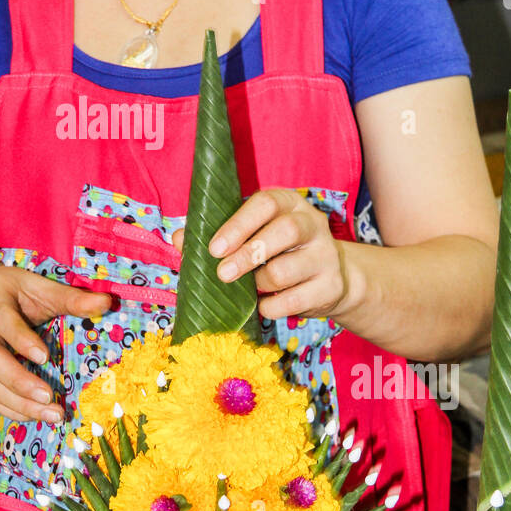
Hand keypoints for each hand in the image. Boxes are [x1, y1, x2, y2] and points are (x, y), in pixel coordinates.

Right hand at [0, 267, 111, 424]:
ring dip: (18, 403)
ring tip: (51, 414)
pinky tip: (34, 416)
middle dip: (17, 381)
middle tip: (49, 397)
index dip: (20, 339)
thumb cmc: (9, 292)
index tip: (44, 357)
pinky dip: (10, 409)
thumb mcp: (34, 285)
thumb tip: (106, 303)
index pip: (1, 319)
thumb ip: (67, 297)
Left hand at [172, 188, 352, 321]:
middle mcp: (312, 224)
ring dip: (258, 284)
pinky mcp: (331, 286)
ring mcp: (326, 255)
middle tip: (222, 274)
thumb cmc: (279, 252)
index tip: (214, 248)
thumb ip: (217, 235)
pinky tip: (264, 304)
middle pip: (284, 231)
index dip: (239, 224)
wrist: (332, 278)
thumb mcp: (253, 236)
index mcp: (289, 203)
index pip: (266, 203)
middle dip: (248, 254)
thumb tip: (178, 239)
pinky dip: (271, 307)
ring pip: (285, 271)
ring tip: (250, 288)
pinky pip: (293, 301)